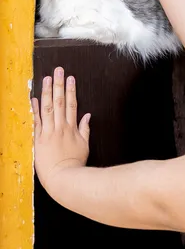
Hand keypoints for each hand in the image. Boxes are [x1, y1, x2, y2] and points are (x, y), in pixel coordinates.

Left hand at [32, 68, 90, 194]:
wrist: (64, 177)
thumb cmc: (75, 163)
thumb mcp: (85, 145)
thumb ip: (85, 129)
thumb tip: (87, 116)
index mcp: (72, 127)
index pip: (71, 104)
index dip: (71, 90)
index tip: (70, 78)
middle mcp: (61, 127)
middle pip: (59, 101)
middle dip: (59, 85)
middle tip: (58, 71)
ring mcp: (49, 132)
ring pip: (48, 108)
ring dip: (47, 92)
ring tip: (46, 79)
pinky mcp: (40, 140)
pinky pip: (37, 121)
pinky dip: (35, 109)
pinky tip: (33, 98)